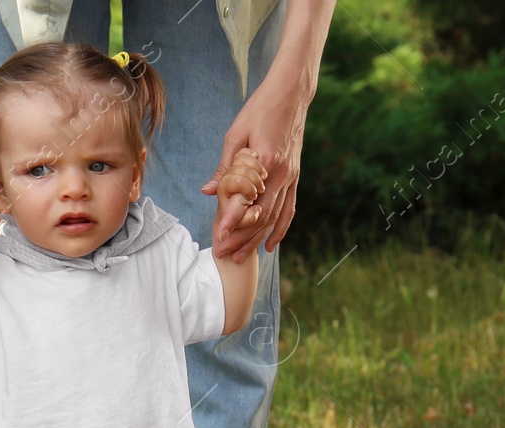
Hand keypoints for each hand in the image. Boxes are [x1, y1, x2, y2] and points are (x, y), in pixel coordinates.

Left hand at [202, 74, 314, 260]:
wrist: (291, 94)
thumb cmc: (259, 109)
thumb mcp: (235, 134)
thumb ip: (225, 167)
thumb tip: (208, 192)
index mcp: (266, 160)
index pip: (248, 199)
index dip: (232, 220)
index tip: (218, 236)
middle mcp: (283, 172)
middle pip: (262, 215)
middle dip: (242, 238)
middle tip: (224, 254)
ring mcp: (292, 176)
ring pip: (275, 216)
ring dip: (258, 239)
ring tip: (241, 256)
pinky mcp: (296, 176)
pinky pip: (289, 208)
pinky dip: (281, 228)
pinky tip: (270, 244)